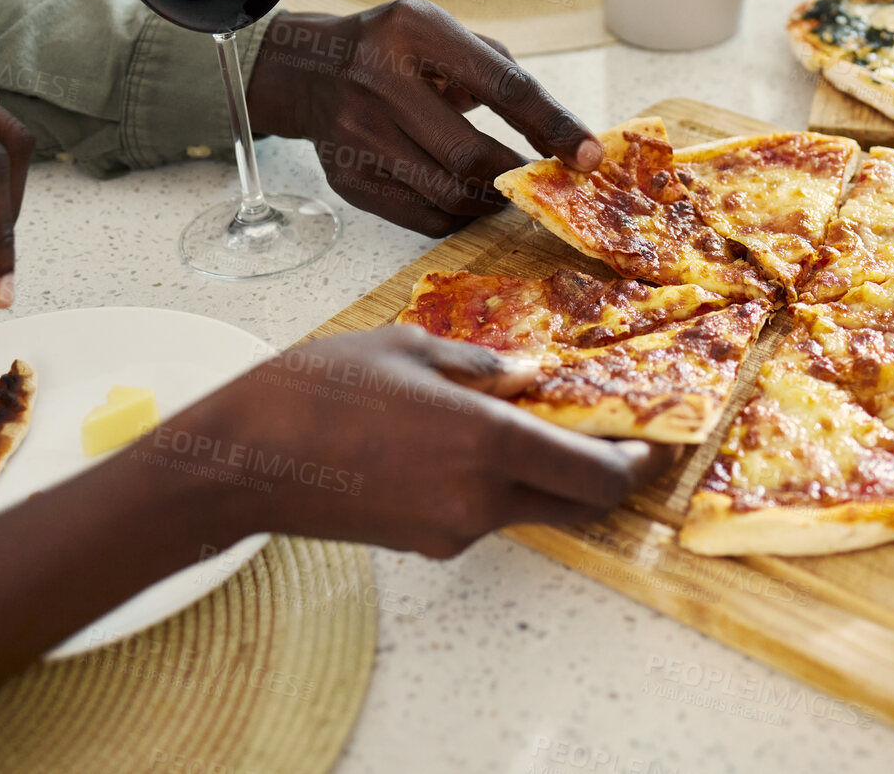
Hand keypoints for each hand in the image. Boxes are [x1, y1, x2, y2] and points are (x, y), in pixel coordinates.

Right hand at [180, 325, 674, 557]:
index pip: (597, 475)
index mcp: (487, 442)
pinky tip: (464, 445)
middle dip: (602, 475)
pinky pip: (484, 515)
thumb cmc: (318, 390)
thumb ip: (481, 365)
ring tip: (519, 423)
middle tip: (609, 439)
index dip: (635, 464)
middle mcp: (479, 498)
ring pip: (530, 508)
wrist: (241, 461)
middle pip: (577, 505)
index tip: (652, 442)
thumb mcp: (410, 350)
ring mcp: (452, 529)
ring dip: (541, 475)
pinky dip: (495, 485)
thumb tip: (528, 375)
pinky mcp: (425, 544)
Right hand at [245, 0, 602, 235]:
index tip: (589, 156)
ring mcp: (355, 133)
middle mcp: (378, 79)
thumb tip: (559, 136)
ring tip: (499, 184)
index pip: (504, 86)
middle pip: (472, 155)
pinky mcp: (347, 178)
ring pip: (449, 193)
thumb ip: (500, 73)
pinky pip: (422, 215)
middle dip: (516, 175)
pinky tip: (462, 194)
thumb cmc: (393, 49)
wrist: (305, 68)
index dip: (553, 126)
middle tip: (539, 177)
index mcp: (414, 30)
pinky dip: (457, 213)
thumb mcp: (442, 32)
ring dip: (489, 199)